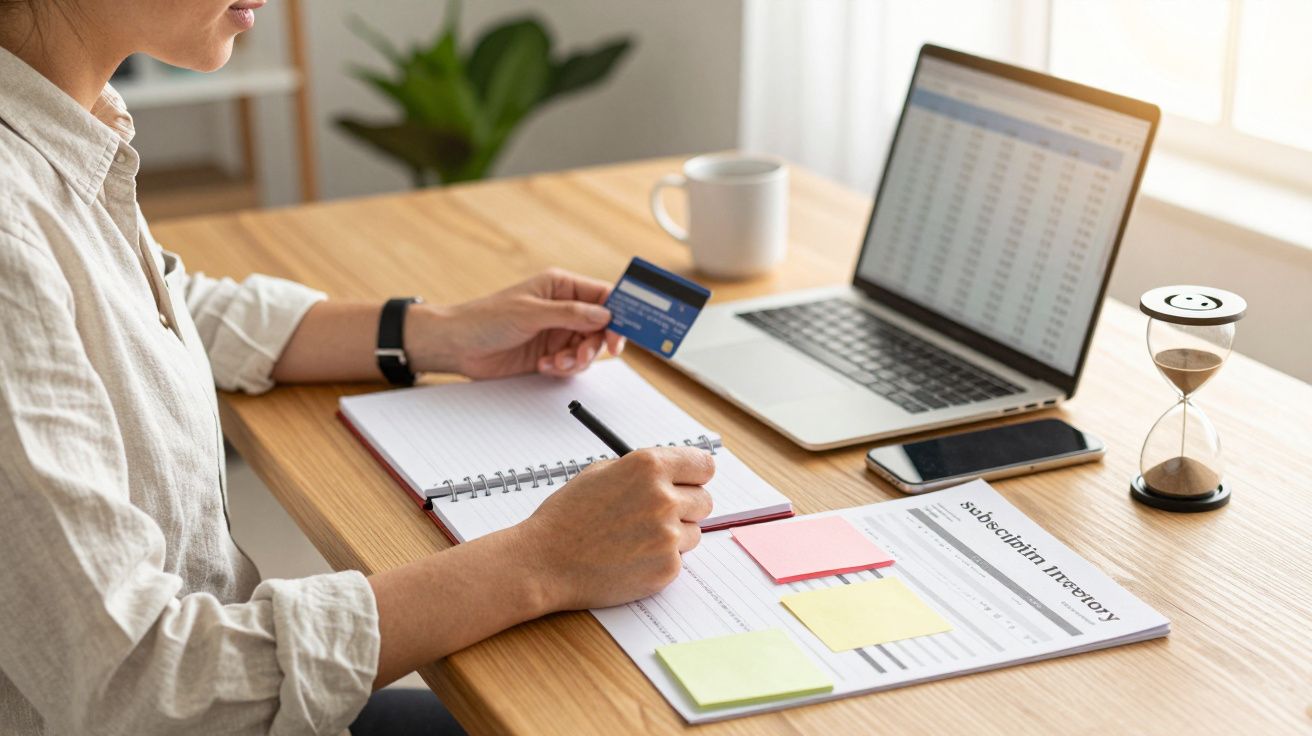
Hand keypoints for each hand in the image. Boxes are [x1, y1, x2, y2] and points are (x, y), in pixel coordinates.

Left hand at [406, 268, 625, 379]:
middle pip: (601, 326)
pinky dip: (563, 368)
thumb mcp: (529, 313)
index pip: (603, 295)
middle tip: (581, 354)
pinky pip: (571, 363)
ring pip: (588, 347)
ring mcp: (556, 331)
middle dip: (595, 343)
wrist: (457, 346)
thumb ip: (570, 314)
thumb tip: (605, 314)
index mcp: (560, 286)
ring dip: (576, 359)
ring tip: (556, 362)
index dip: (619, 313)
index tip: (623, 332)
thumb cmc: (484, 318)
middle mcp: (563, 308)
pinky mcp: (549, 353)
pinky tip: (544, 366)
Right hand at [511, 447, 715, 610]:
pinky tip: (630, 557)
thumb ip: (641, 470)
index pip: (704, 465)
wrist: (545, 561)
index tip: (691, 482)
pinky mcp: (667, 568)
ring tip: (635, 538)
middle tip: (657, 515)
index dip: (696, 475)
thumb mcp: (600, 473)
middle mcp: (664, 498)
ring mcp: (668, 535)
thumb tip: (673, 471)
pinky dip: (660, 559)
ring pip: (694, 532)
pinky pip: (679, 559)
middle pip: (704, 500)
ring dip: (674, 535)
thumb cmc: (567, 517)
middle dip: (686, 506)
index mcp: (648, 466)